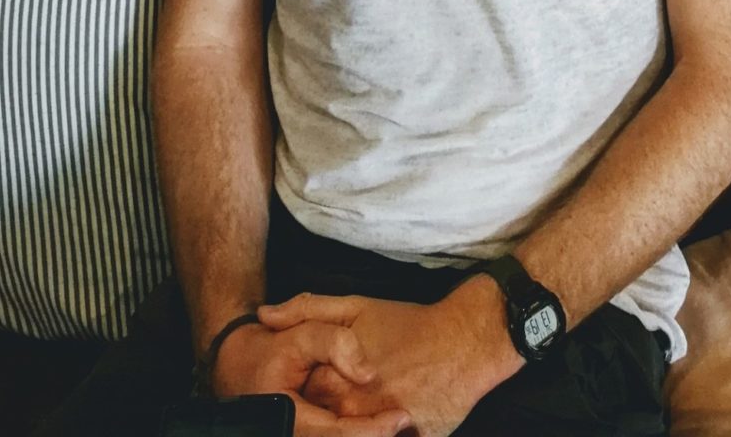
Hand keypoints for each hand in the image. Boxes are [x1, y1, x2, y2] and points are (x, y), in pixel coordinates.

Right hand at [209, 318, 413, 433]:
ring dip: (367, 434)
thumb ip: (335, 343)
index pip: (338, 433)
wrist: (237, 366)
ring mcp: (299, 435)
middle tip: (408, 422)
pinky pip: (331, 435)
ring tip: (404, 427)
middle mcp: (293, 431)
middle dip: (374, 435)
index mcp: (291, 417)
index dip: (372, 428)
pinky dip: (355, 430)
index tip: (403, 417)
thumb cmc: (271, 351)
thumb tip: (367, 373)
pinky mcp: (302, 434)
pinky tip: (379, 428)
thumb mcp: (301, 334)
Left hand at [256, 281, 521, 436]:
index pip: (302, 397)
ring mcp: (385, 429)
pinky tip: (382, 419)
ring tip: (365, 401)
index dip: (305, 388)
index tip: (316, 379)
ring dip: (354, 421)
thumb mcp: (357, 306)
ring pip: (354, 432)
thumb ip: (307, 309)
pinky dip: (382, 430)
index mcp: (338, 381)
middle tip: (348, 391)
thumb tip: (262, 315)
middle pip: (325, 422)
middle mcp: (357, 411)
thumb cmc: (410, 323)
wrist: (467, 340)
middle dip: (327, 409)